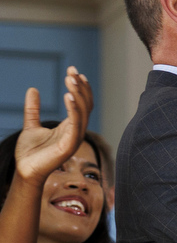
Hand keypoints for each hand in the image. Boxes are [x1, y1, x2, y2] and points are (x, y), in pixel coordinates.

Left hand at [14, 68, 90, 183]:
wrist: (24, 171)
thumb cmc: (29, 153)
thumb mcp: (31, 125)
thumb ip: (33, 109)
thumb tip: (32, 89)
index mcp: (70, 127)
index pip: (82, 103)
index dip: (80, 87)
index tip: (72, 71)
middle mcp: (77, 131)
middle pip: (86, 104)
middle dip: (81, 86)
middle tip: (72, 71)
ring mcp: (75, 138)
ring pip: (84, 111)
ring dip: (79, 93)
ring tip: (70, 79)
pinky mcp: (70, 144)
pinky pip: (76, 123)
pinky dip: (74, 108)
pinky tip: (68, 96)